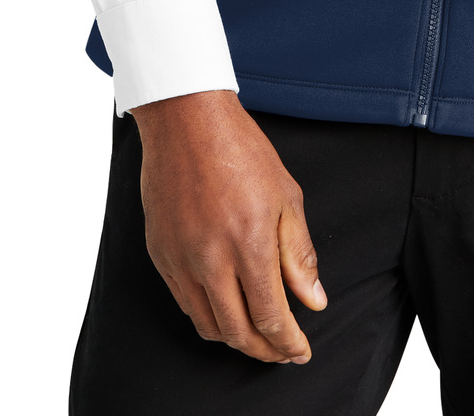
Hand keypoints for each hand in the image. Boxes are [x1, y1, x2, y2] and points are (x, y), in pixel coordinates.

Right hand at [131, 89, 326, 362]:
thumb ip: (299, 254)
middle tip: (283, 352)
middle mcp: (210, 259)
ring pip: (207, 324)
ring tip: (257, 335)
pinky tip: (225, 308)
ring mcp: (180, 259)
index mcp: (248, 243)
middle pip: (237, 332)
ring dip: (235, 338)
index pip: (270, 316)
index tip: (301, 352)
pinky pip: (184, 303)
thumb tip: (314, 301)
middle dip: (264, 351)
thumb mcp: (286, 197)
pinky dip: (208, 316)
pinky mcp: (159, 254)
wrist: (186, 121)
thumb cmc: (242, 150)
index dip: (288, 343)